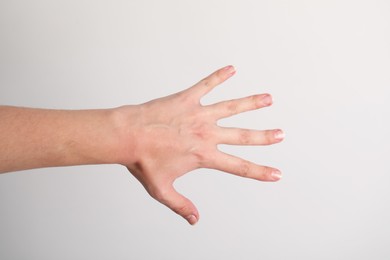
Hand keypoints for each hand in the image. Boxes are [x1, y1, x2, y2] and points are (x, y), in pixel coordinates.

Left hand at [118, 65, 283, 224]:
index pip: (238, 166)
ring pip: (231, 107)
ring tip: (268, 98)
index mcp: (203, 155)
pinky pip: (206, 84)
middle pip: (242, 136)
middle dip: (264, 137)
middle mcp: (206, 134)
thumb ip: (181, 204)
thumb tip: (195, 220)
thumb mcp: (162, 189)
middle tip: (281, 134)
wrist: (126, 136)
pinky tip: (231, 68)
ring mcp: (198, 114)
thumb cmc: (142, 162)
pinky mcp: (186, 99)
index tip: (276, 174)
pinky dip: (219, 76)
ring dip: (251, 102)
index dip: (259, 172)